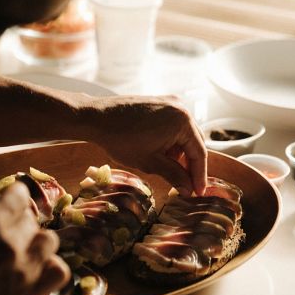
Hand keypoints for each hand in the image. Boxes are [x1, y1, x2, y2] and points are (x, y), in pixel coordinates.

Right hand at [0, 179, 69, 294]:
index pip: (19, 194)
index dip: (12, 198)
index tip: (6, 203)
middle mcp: (11, 241)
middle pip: (31, 219)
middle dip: (18, 222)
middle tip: (3, 234)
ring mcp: (25, 268)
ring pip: (49, 240)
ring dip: (36, 243)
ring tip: (19, 251)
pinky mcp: (31, 293)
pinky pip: (59, 271)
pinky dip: (50, 268)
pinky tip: (33, 270)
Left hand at [84, 94, 206, 195]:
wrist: (95, 118)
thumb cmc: (121, 140)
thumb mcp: (150, 162)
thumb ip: (174, 175)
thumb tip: (189, 190)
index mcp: (183, 120)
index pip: (199, 152)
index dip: (199, 175)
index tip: (198, 192)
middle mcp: (180, 107)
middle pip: (193, 141)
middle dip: (189, 165)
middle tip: (187, 186)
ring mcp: (169, 102)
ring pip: (183, 134)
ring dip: (179, 154)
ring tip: (169, 171)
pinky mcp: (159, 102)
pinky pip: (172, 125)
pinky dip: (170, 142)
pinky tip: (160, 155)